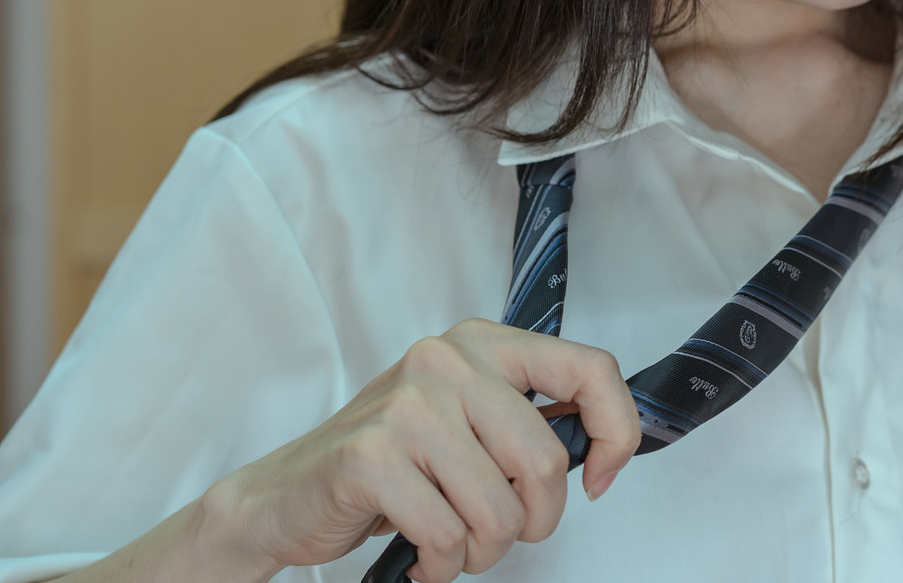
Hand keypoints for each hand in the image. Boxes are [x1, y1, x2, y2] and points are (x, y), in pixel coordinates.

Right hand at [200, 318, 641, 581]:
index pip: (591, 369)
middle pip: (545, 461)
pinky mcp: (371, 455)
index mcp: (484, 342)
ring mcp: (407, 405)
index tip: (599, 481)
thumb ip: (530, 420)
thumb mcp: (470, 421)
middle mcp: (447, 360)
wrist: (286, 495)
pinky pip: (447, 537)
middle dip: (533, 522)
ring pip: (499, 510)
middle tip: (498, 535)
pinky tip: (421, 558)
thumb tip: (607, 448)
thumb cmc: (394, 465)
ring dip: (483, 552)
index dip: (616, 433)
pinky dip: (441, 567)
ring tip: (453, 545)